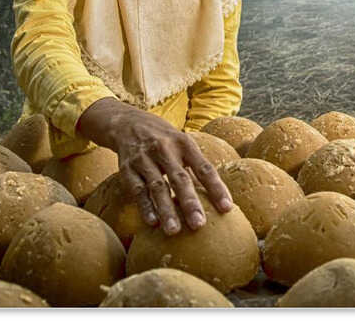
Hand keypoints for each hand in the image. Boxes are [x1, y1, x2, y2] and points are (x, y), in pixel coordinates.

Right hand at [77, 97, 232, 234]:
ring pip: (157, 187)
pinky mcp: (127, 168)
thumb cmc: (165, 140)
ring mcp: (145, 159)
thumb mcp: (183, 144)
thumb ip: (196, 166)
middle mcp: (165, 149)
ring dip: (166, 210)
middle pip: (180, 178)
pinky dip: (145, 206)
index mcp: (185, 144)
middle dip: (190, 202)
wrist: (128, 123)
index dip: (216, 188)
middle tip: (199, 224)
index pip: (204, 168)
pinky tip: (152, 222)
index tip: (227, 208)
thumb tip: (218, 196)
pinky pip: (137, 190)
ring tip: (174, 231)